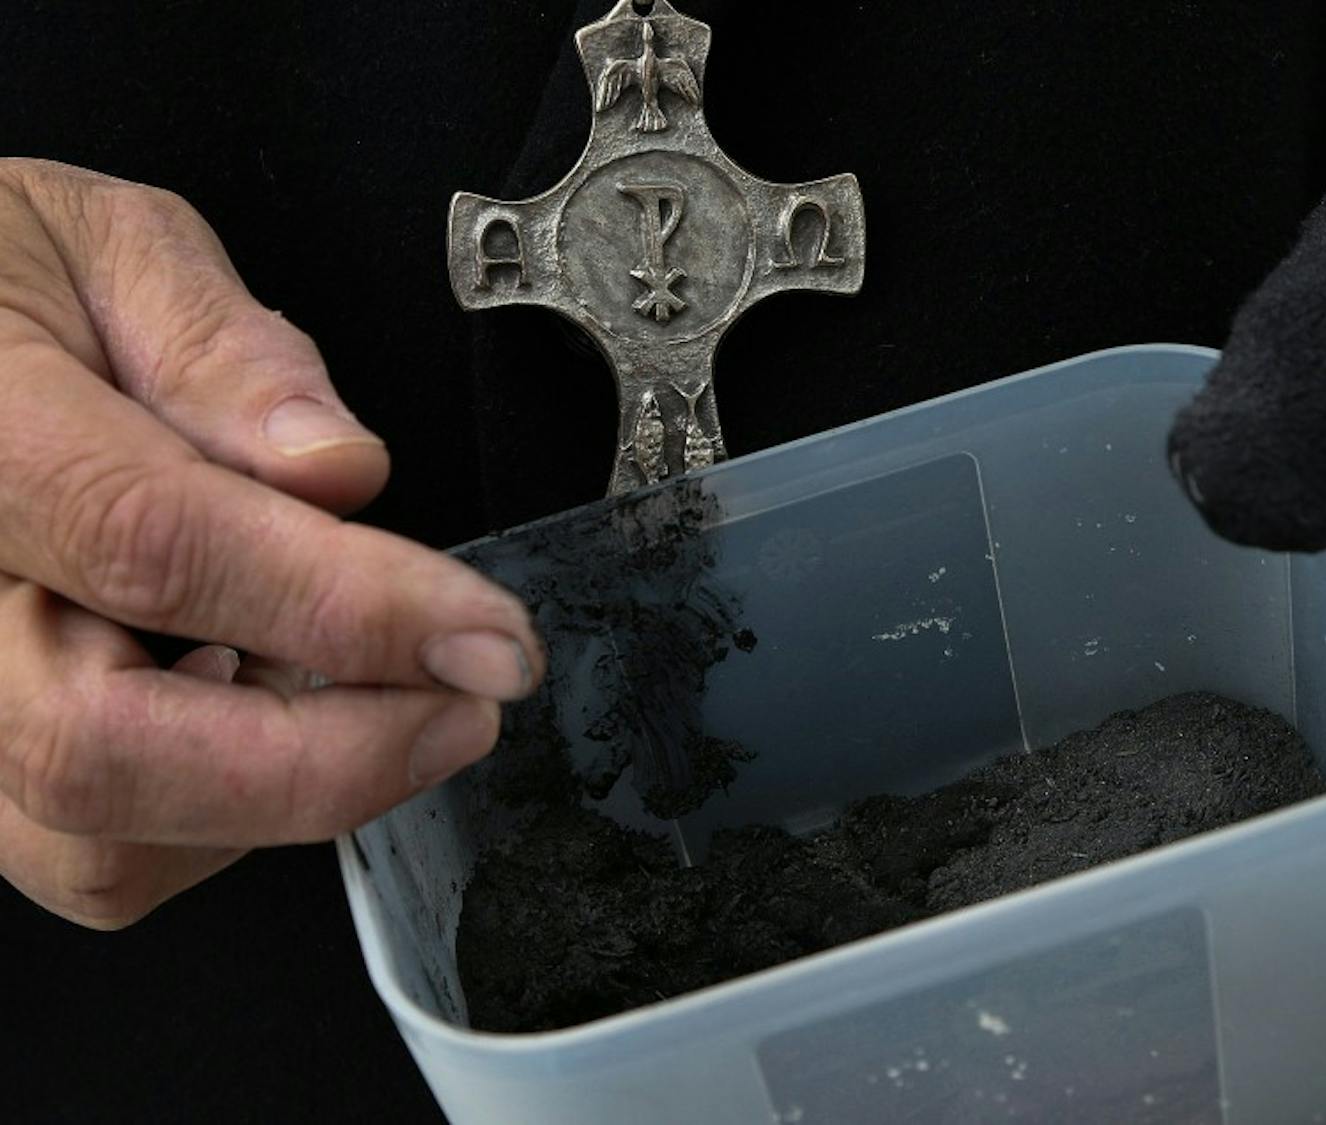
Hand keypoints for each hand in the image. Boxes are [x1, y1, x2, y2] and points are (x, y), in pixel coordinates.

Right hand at [0, 160, 543, 928]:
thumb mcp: (101, 245)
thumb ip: (218, 351)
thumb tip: (332, 471)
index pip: (158, 549)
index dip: (350, 611)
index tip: (487, 638)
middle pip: (102, 757)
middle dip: (328, 761)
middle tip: (463, 704)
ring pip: (97, 850)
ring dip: (278, 796)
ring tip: (361, 686)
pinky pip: (98, 852)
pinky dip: (223, 810)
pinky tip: (261, 701)